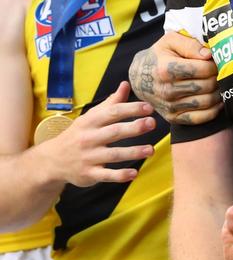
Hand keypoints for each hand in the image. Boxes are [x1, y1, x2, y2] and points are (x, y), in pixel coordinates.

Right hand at [41, 82, 155, 186]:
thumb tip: (126, 84)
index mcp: (91, 121)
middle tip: (152, 123)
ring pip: (113, 154)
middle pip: (114, 132)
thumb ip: (111, 102)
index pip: (113, 112)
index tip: (149, 107)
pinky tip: (134, 173)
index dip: (131, 109)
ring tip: (150, 150)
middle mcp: (89, 138)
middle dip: (134, 128)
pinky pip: (106, 175)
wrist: (53, 160)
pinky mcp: (88, 174)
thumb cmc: (79, 134)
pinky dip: (119, 175)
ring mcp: (88, 157)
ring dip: (133, 152)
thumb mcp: (91, 116)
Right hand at [128, 32, 220, 123]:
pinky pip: (199, 118)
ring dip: (217, 93)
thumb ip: (190, 45)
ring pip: (205, 102)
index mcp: (166, 69)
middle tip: (220, 73)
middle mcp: (167, 90)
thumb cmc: (159, 55)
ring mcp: (169, 106)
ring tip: (219, 84)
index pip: (200, 69)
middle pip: (205, 86)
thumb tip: (208, 55)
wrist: (140, 77)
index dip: (214, 65)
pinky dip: (213, 111)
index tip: (216, 62)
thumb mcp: (170, 41)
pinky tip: (217, 101)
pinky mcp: (173, 118)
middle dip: (217, 78)